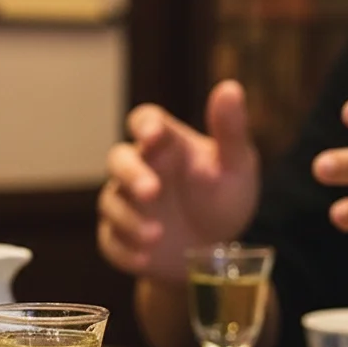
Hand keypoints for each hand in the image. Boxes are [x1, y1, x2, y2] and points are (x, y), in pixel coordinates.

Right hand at [97, 81, 260, 280]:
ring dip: (129, 219)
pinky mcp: (119, 239)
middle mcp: (140, 170)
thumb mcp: (237, 165)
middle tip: (153, 192)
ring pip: (111, 202)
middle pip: (118, 159)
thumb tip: (230, 87)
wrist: (215, 255)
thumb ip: (232, 130)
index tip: (153, 135)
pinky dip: (124, 250)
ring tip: (157, 236)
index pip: (144, 121)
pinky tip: (144, 259)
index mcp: (166, 145)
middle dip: (131, 174)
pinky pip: (110, 241)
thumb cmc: (224, 199)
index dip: (145, 125)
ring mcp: (127, 205)